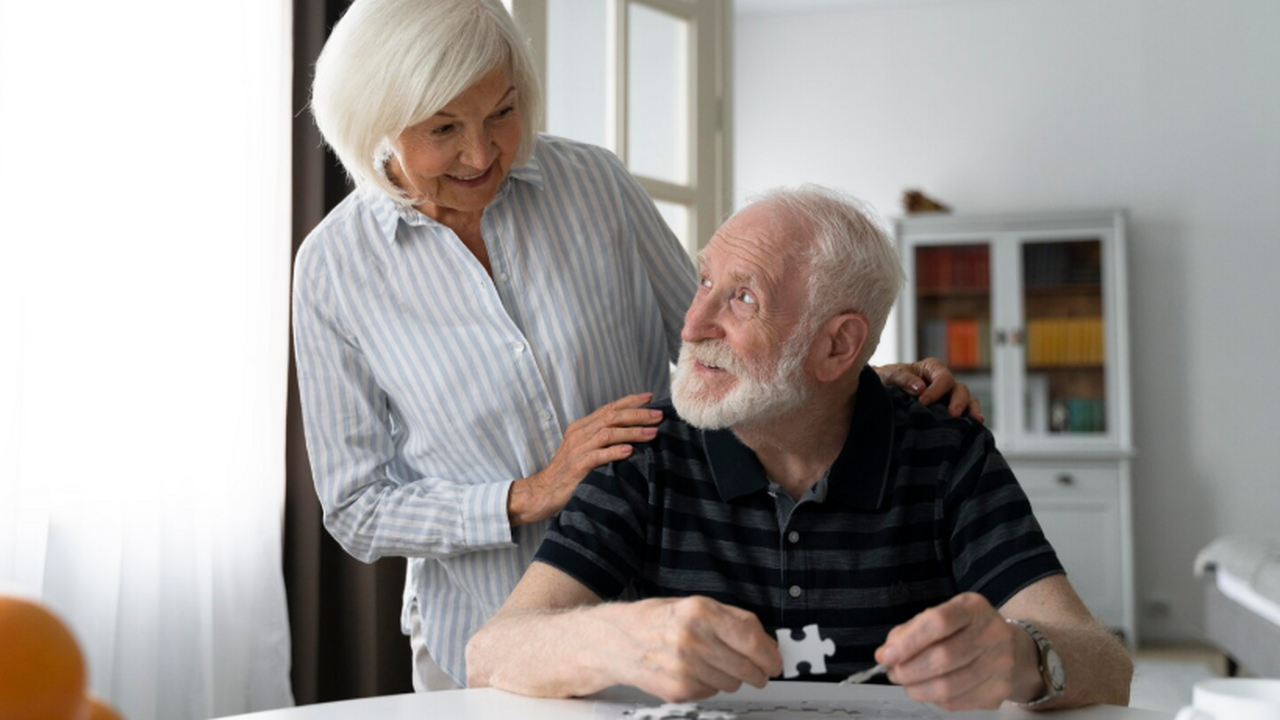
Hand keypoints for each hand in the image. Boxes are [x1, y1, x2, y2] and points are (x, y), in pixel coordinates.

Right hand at [508, 393, 663, 524]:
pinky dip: (615, 452)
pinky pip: (598, 455)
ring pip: (608, 433)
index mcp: (581, 427)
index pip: (608, 408)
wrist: (542, 493)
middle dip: (637, 415)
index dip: (630, 402)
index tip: (650, 398)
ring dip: (632, 432)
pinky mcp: (576, 467)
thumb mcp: (583, 450)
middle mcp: (579, 434)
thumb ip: (601, 440)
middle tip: (659, 416)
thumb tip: (631, 434)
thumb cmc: (568, 473)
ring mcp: (577, 450)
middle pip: (611, 417)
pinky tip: (630, 451)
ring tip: (652, 433)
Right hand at [607, 596, 782, 701]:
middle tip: (759, 671)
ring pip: (732, 683)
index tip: (776, 661)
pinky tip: (694, 671)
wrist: (615, 642)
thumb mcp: (695, 605)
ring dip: (731, 677)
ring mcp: (684, 669)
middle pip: (747, 667)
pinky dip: (710, 684)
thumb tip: (767, 643)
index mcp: (700, 612)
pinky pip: (712, 692)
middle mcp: (692, 640)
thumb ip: (734, 620)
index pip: (751, 640)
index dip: (771, 655)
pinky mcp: (678, 691)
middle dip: (758, 671)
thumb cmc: (656, 620)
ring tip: (711, 662)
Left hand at [875, 358, 984, 421]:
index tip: (923, 402)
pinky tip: (976, 425)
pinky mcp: (948, 410)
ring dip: (970, 409)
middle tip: (953, 414)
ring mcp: (948, 396)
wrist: (881, 392)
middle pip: (959, 388)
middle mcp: (944, 381)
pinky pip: (965, 412)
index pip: (943, 378)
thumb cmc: (887, 379)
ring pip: (967, 399)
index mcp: (932, 368)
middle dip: (958, 401)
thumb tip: (920, 388)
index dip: (936, 390)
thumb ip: (903, 378)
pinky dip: (971, 417)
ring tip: (974, 420)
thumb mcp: (890, 374)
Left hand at [875, 593, 1035, 710]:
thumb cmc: (965, 630)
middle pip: (943, 657)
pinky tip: (928, 690)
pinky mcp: (1000, 690)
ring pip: (949, 686)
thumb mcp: (942, 617)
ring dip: (918, 689)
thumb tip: (886, 655)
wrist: (1012, 649)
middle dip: (909, 670)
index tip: (885, 655)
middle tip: (893, 673)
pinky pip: (958, 702)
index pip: (938, 622)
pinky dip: (935, 700)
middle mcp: (993, 633)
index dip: (908, 642)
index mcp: (973, 608)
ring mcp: (1000, 664)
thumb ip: (911, 631)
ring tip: (907, 684)